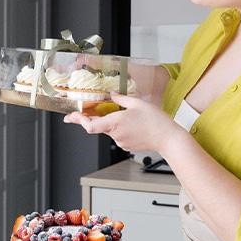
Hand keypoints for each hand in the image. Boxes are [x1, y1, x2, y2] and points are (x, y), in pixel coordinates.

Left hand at [63, 92, 179, 152]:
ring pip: (109, 130)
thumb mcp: (138, 103)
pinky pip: (118, 135)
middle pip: (98, 126)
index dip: (79, 120)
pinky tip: (132, 123)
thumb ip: (121, 98)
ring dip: (111, 122)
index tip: (71, 116)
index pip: (91, 125)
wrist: (168, 139)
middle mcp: (116, 134)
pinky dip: (119, 128)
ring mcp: (121, 141)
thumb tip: (112, 95)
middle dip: (94, 118)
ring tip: (126, 115)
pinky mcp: (126, 145)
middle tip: (86, 110)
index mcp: (116, 122)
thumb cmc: (156, 121)